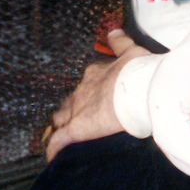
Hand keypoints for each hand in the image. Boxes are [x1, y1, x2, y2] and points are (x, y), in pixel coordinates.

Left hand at [43, 28, 151, 160]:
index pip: (84, 85)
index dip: (85, 93)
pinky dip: (54, 148)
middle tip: (71, 120)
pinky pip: (59, 140)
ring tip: (57, 136)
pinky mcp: (77, 128)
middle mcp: (81, 91)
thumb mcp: (132, 52)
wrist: (138, 88)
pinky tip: (51, 157)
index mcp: (94, 74)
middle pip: (68, 102)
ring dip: (59, 126)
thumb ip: (121, 43)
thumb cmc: (138, 71)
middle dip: (68, 111)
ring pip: (60, 119)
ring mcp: (77, 110)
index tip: (90, 99)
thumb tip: (114, 32)